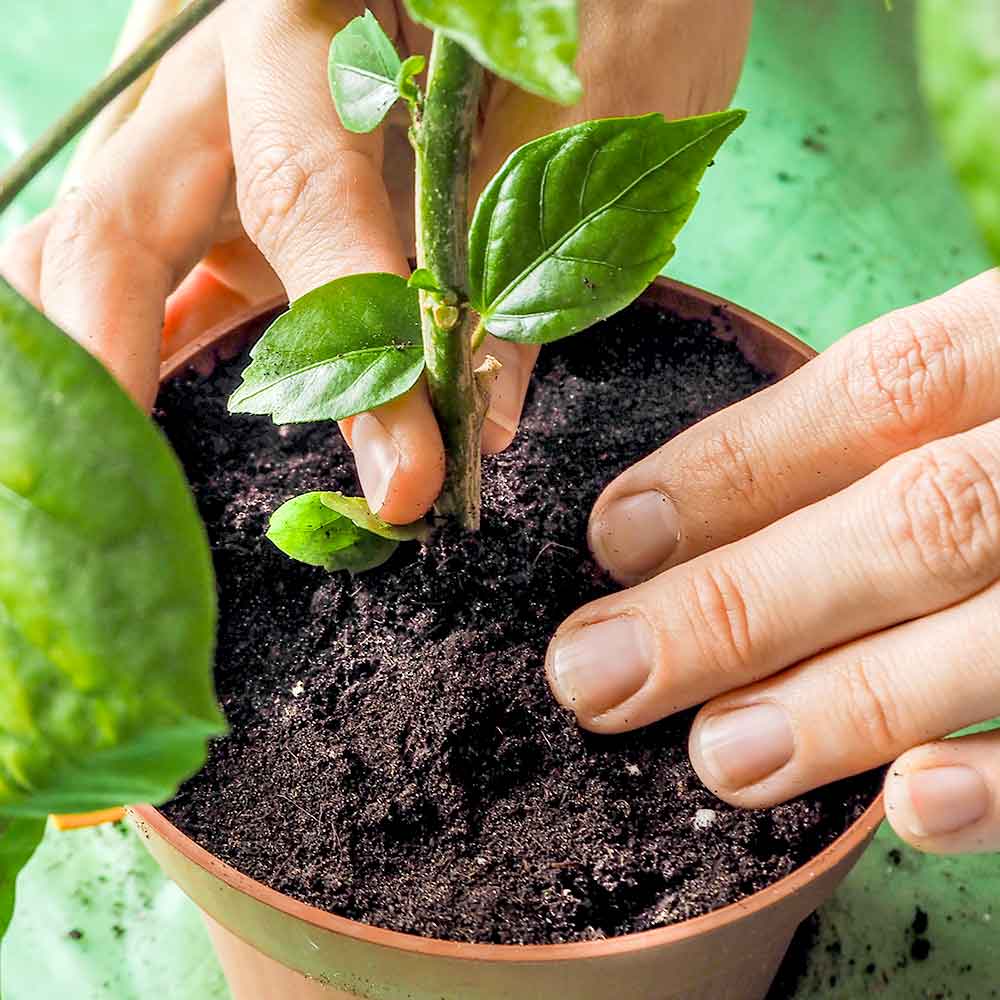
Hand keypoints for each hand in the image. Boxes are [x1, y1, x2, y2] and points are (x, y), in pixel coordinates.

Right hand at [0, 0, 750, 522]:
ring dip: (93, 352)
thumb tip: (475, 427)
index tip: (405, 479)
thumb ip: (523, 252)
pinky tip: (129, 420)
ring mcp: (221, 140)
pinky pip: (151, 267)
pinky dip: (137, 344)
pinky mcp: (235, 198)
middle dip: (114, 352)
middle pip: (125, 214)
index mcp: (315, 19)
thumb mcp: (586, 104)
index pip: (303, 192)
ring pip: (103, 237)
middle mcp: (234, 76)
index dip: (350, 345)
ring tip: (107, 469)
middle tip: (131, 499)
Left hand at [547, 269, 999, 854]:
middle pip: (918, 517)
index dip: (737, 465)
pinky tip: (912, 812)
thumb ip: (906, 415)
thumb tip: (692, 511)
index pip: (880, 386)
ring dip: (852, 703)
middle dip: (743, 603)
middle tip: (596, 672)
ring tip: (716, 757)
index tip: (610, 532)